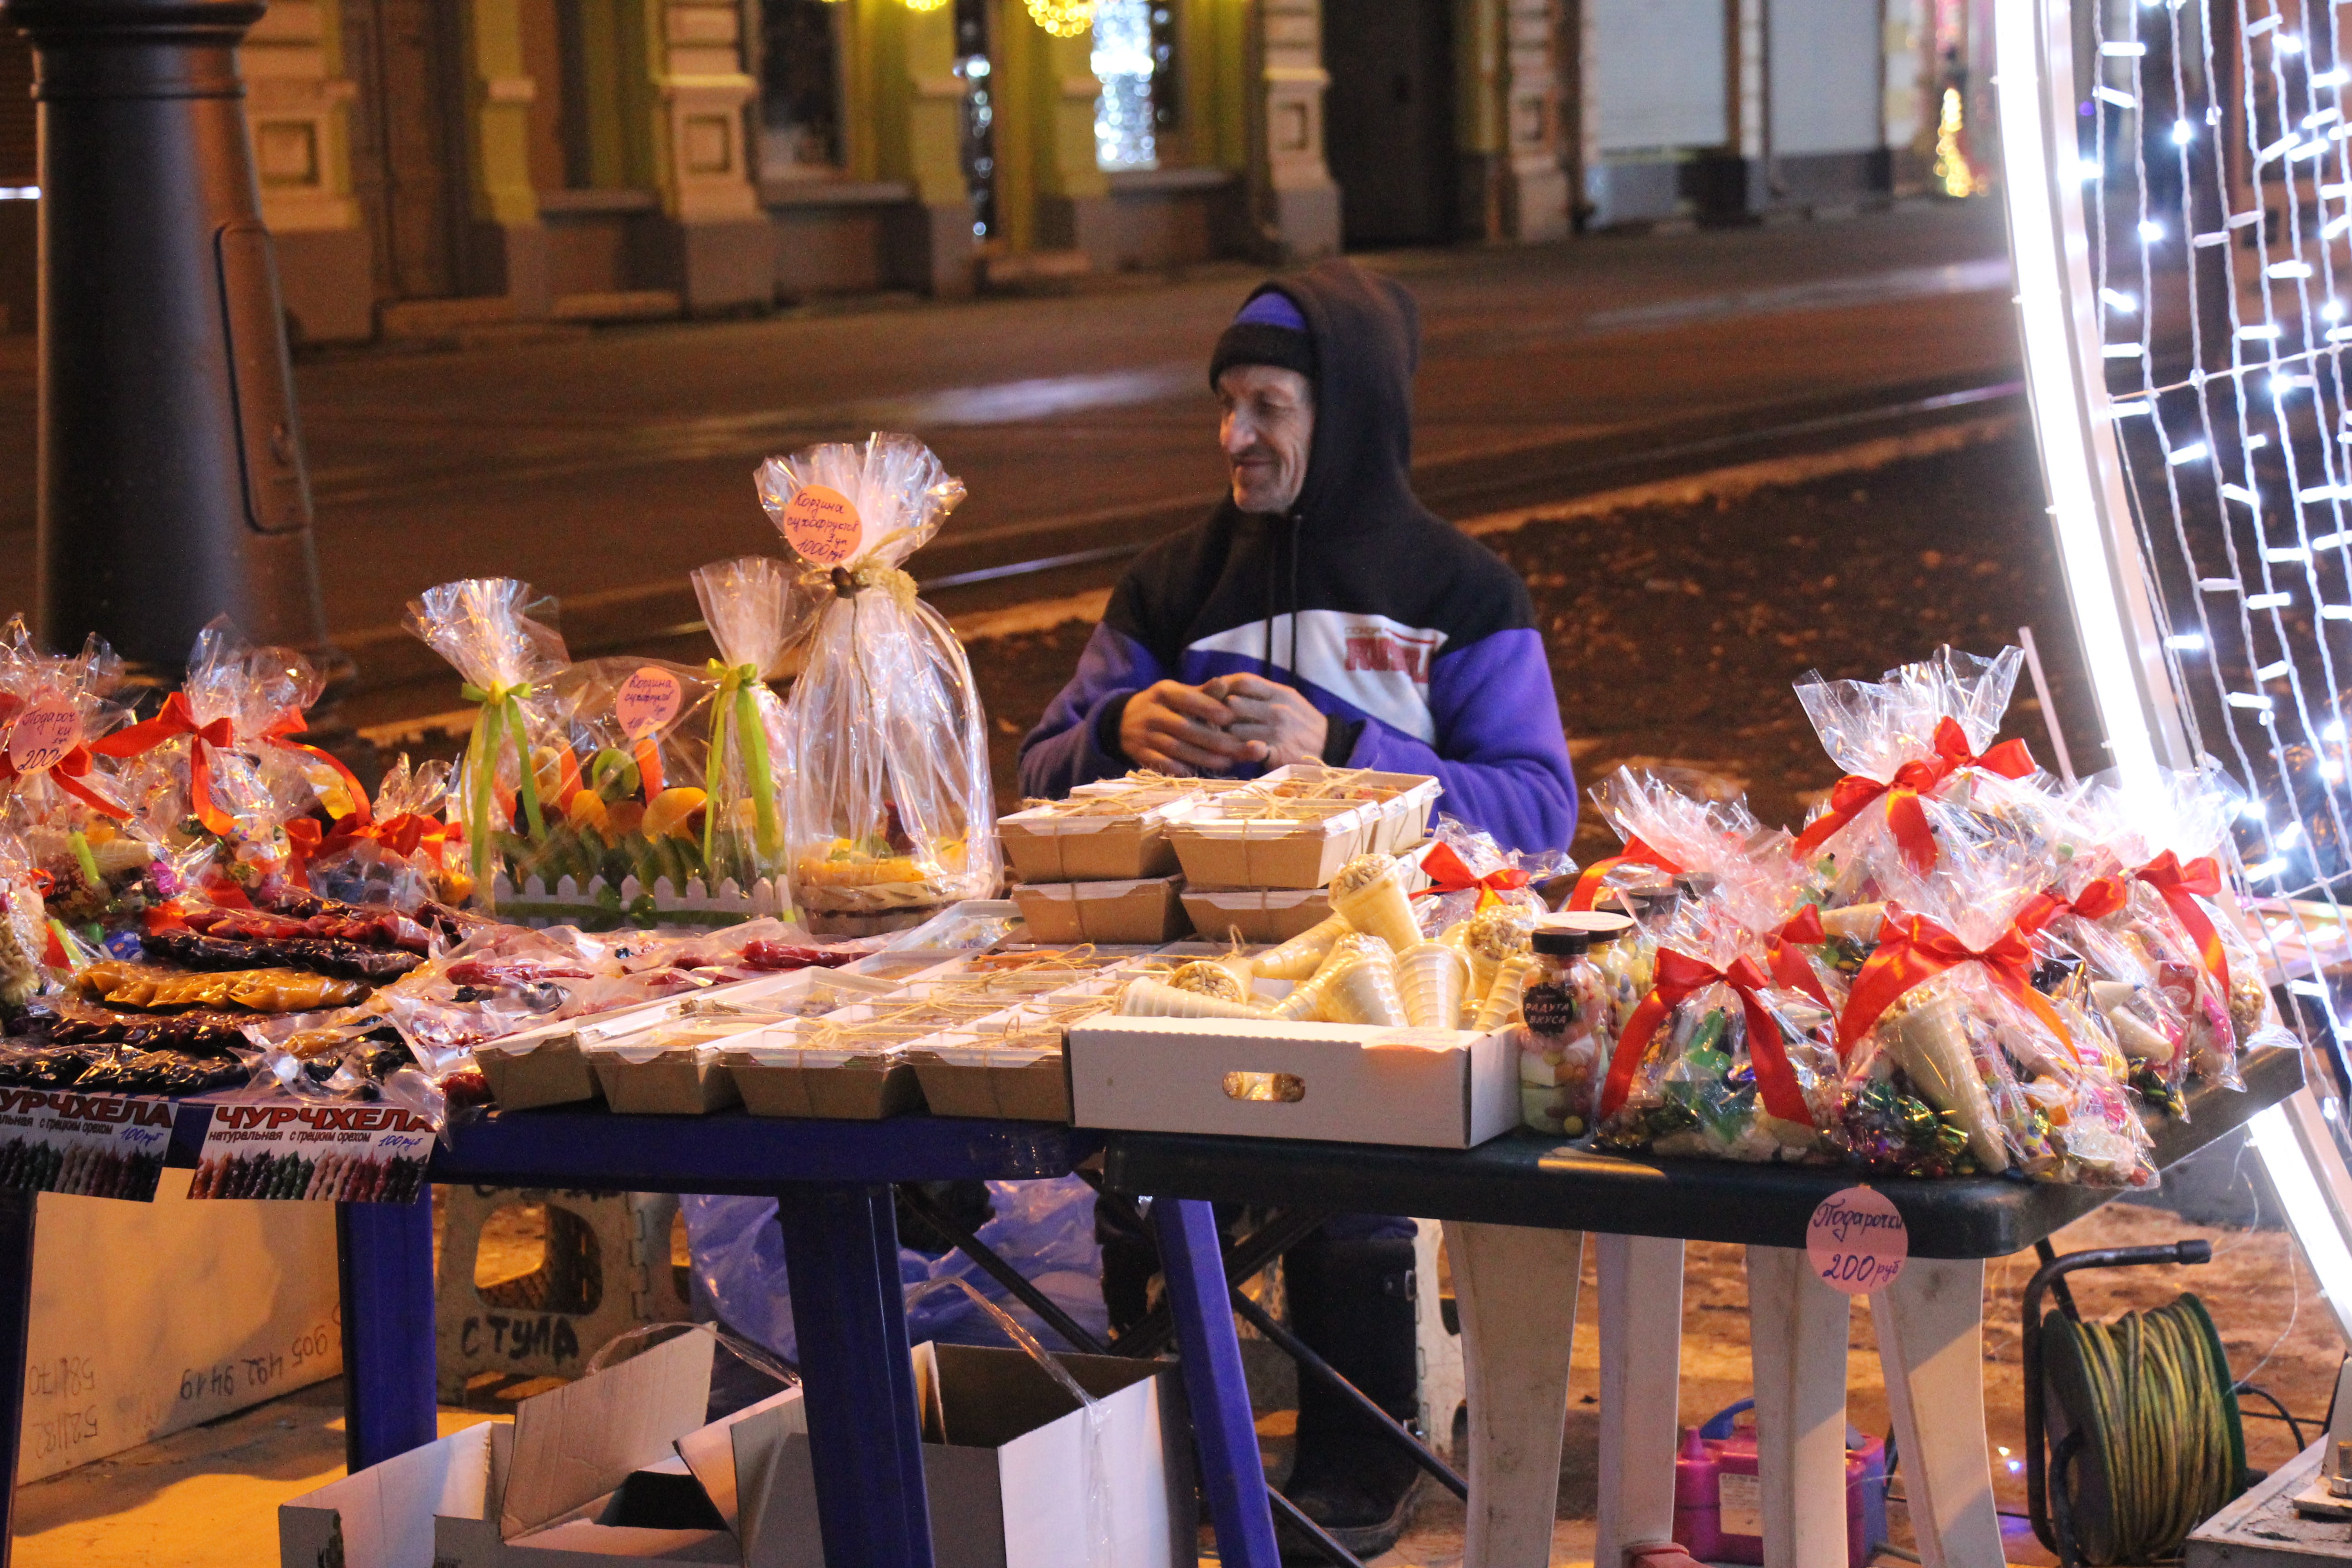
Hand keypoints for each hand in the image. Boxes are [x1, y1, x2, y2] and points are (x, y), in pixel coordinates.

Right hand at [1119, 680, 1266, 774]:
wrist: (1125, 720)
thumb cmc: (1166, 707)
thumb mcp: (1181, 694)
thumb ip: (1204, 693)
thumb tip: (1223, 683)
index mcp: (1163, 692)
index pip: (1187, 698)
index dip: (1208, 708)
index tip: (1230, 718)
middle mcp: (1151, 712)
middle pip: (1184, 727)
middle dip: (1212, 738)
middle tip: (1235, 747)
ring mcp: (1142, 734)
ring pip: (1175, 747)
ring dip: (1202, 757)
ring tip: (1226, 762)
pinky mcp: (1137, 753)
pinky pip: (1160, 763)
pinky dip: (1179, 768)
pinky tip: (1198, 772)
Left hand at [1209, 673, 1327, 767]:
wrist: (1331, 748)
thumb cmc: (1304, 723)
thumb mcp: (1289, 699)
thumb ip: (1263, 693)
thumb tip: (1231, 687)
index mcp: (1280, 693)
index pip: (1244, 681)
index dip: (1226, 687)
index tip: (1216, 695)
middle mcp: (1277, 710)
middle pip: (1234, 705)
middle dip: (1221, 713)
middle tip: (1215, 721)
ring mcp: (1277, 732)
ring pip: (1235, 730)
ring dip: (1225, 736)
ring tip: (1221, 739)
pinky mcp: (1276, 754)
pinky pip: (1247, 751)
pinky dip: (1237, 752)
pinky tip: (1234, 754)